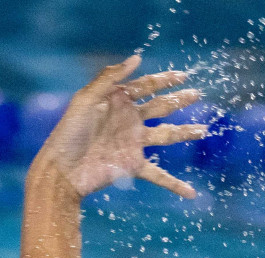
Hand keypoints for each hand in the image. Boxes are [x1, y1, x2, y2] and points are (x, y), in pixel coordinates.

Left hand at [34, 55, 205, 198]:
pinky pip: (159, 175)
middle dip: (179, 100)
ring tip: (203, 130)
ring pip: (166, 136)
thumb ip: (109, 78)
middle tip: (196, 94)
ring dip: (185, 133)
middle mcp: (127, 121)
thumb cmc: (68, 134)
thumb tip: (137, 58)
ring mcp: (132, 144)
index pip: (145, 86)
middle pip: (160, 107)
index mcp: (116, 102)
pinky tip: (191, 192)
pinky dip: (175, 184)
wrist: (61, 171)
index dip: (164, 80)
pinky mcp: (132, 166)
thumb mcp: (85, 100)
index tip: (182, 75)